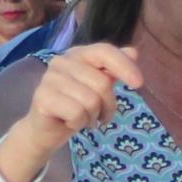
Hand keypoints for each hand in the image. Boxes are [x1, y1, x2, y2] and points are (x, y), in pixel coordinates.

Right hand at [6, 43, 141, 175]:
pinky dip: (79, 123)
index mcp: (77, 54)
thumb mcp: (98, 88)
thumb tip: (133, 52)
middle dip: (108, 106)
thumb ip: (113, 69)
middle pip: (102, 83)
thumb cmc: (75, 106)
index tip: (139, 84)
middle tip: (100, 115)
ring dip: (93, 117)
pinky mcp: (43, 98)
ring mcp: (49, 79)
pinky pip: (77, 113)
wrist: (45, 130)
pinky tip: (69, 122)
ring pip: (91, 101)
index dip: (124, 66)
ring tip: (83, 118)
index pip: (105, 51)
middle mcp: (61, 62)